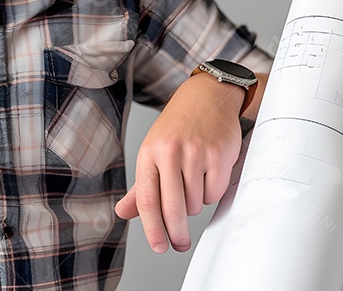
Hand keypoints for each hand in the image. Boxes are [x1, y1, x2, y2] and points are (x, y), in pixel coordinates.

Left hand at [114, 73, 244, 253]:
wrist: (206, 96)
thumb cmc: (177, 127)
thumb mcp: (152, 151)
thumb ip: (141, 187)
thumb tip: (123, 212)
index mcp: (149, 153)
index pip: (147, 200)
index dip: (152, 229)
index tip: (159, 247)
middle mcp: (170, 153)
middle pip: (172, 209)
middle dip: (176, 233)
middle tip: (179, 244)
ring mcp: (196, 153)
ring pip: (195, 204)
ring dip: (195, 203)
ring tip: (194, 181)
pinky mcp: (219, 155)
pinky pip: (215, 193)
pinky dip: (211, 193)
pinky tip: (208, 175)